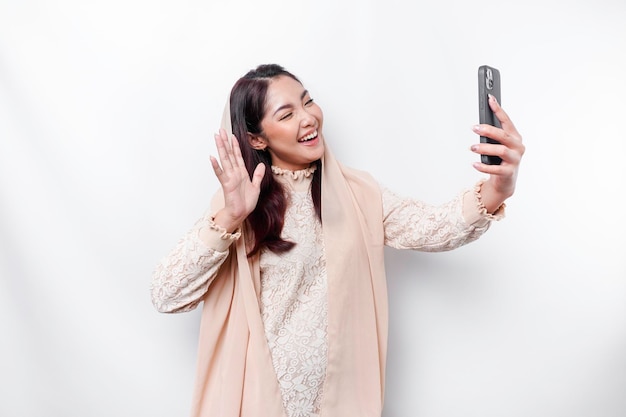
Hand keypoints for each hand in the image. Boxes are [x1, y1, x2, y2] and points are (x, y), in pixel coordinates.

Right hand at [210, 129, 264, 231]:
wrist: (241, 214)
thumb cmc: (246, 203)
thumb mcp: (256, 187)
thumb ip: (257, 175)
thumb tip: (262, 166)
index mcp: (241, 173)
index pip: (238, 156)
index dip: (235, 145)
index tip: (232, 135)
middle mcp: (234, 173)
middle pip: (229, 154)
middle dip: (226, 142)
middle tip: (221, 130)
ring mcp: (230, 178)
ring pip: (225, 159)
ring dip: (221, 148)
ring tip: (216, 137)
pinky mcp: (227, 185)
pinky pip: (220, 174)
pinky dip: (216, 166)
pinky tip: (212, 157)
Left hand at [470, 94, 524, 211]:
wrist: (505, 181)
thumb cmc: (500, 159)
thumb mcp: (497, 145)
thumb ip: (492, 135)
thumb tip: (479, 125)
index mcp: (515, 137)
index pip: (507, 121)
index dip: (498, 109)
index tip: (490, 99)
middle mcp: (518, 146)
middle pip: (504, 135)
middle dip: (488, 130)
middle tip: (474, 128)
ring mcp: (515, 160)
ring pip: (501, 150)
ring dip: (485, 148)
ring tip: (472, 147)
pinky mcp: (509, 172)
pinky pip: (496, 169)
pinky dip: (483, 166)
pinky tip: (474, 164)